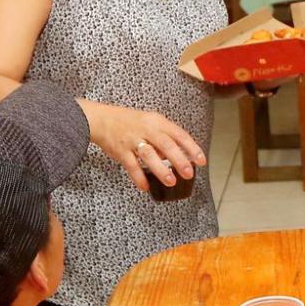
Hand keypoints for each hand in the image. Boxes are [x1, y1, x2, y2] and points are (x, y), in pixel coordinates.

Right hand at [85, 101, 204, 191]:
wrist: (103, 119)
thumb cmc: (131, 123)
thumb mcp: (151, 123)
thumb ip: (166, 138)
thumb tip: (181, 156)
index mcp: (158, 122)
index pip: (179, 134)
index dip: (192, 148)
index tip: (201, 161)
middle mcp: (147, 130)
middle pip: (166, 144)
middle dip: (179, 160)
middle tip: (189, 174)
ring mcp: (133, 140)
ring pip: (149, 155)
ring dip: (160, 169)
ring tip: (171, 182)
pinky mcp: (120, 151)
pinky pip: (131, 165)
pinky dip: (138, 177)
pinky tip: (145, 186)